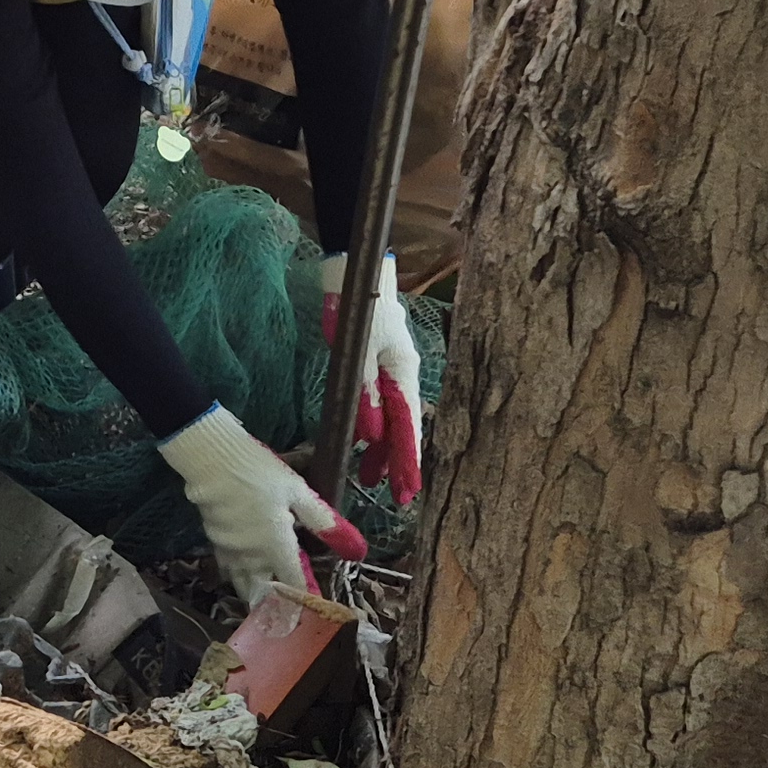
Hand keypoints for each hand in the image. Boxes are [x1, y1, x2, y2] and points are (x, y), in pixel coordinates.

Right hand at [157, 406, 360, 605]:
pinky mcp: (212, 540)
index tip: (313, 607)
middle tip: (283, 608)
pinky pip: (227, 567)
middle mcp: (252, 558)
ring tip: (263, 592)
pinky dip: (237, 572)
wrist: (211, 459)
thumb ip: (324, 523)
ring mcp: (229, 552)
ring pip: (241, 584)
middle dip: (273, 605)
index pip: (294, 586)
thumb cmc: (259, 473)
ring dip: (253, 591)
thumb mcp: (298, 493)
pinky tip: (243, 562)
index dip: (305, 599)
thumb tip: (358, 550)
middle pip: (261, 594)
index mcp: (277, 548)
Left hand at [320, 253, 422, 505]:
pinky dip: (373, 427)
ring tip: (370, 477)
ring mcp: (392, 370)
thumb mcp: (359, 351)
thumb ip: (365, 393)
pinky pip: (380, 404)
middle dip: (398, 463)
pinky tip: (363, 441)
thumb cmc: (359, 307)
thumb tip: (372, 436)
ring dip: (382, 449)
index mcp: (404, 373)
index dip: (408, 462)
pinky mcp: (377, 364)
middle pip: (404, 428)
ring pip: (392, 419)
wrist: (358, 270)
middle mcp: (403, 375)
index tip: (409, 491)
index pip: (409, 427)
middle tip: (396, 497)